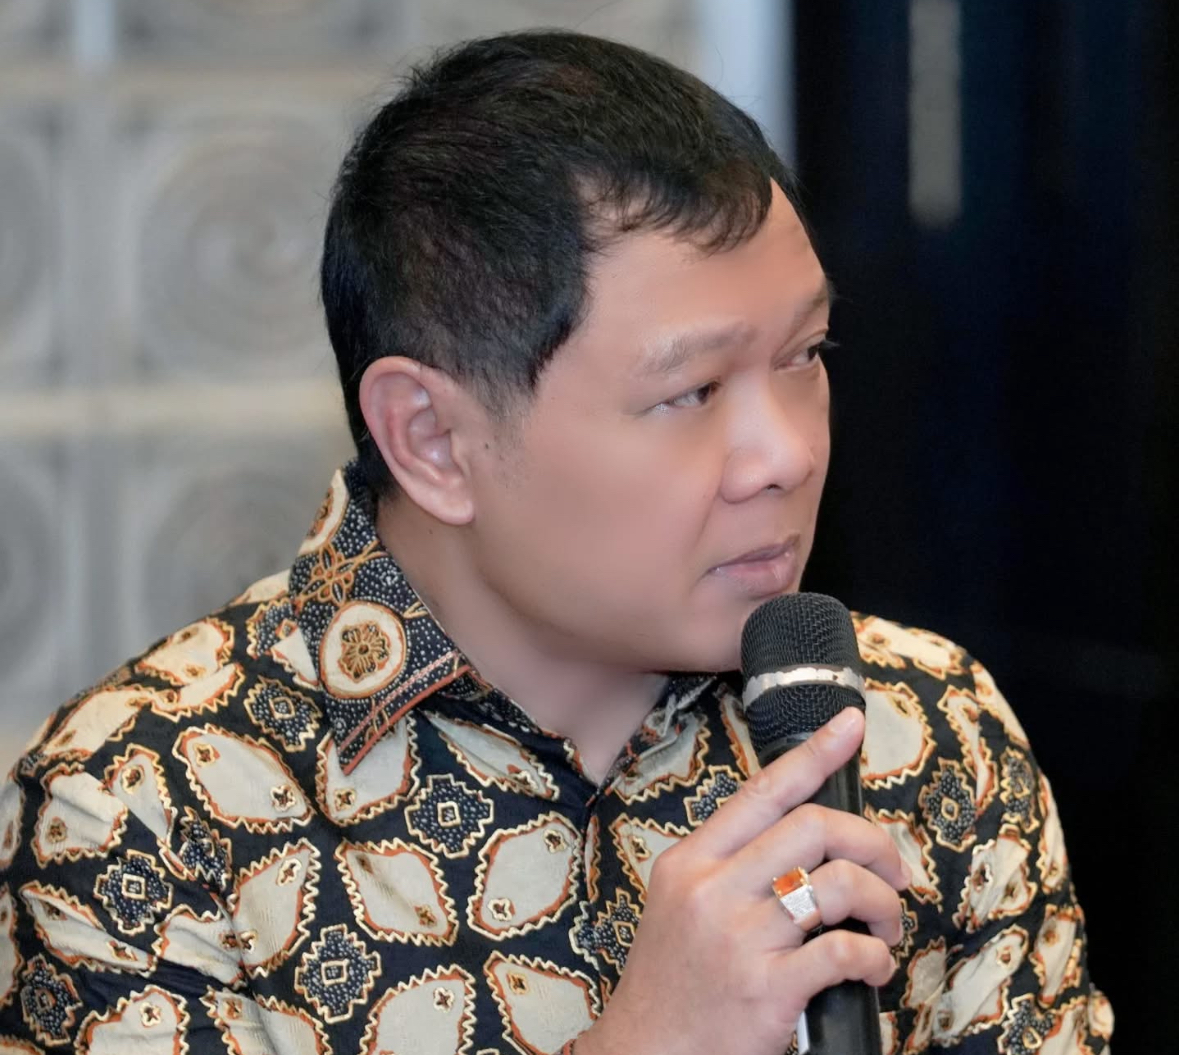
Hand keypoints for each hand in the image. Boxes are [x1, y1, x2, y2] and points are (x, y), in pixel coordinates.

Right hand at [575, 708, 907, 1054]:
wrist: (647, 1054)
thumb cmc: (673, 979)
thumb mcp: (681, 902)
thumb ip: (731, 864)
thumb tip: (805, 834)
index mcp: (692, 861)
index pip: (762, 791)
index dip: (814, 753)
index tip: (850, 725)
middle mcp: (712, 889)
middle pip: (814, 828)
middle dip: (872, 843)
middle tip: (892, 871)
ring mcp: (739, 939)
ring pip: (838, 886)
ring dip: (883, 903)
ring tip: (886, 925)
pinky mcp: (767, 990)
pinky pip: (844, 953)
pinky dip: (875, 958)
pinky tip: (872, 968)